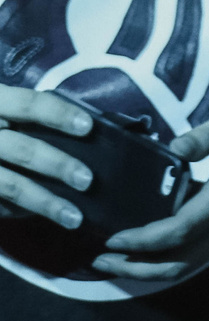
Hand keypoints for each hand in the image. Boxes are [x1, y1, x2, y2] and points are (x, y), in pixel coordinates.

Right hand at [0, 86, 96, 231]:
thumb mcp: (0, 106)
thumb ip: (25, 113)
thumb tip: (82, 124)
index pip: (28, 103)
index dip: (58, 114)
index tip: (88, 126)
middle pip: (22, 148)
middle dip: (57, 165)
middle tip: (88, 180)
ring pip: (8, 185)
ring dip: (44, 202)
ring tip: (74, 218)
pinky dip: (18, 212)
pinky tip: (37, 217)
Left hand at [92, 105, 208, 280]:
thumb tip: (171, 149)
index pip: (178, 231)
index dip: (140, 240)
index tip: (111, 238)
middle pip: (178, 263)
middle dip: (135, 267)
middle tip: (101, 261)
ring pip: (190, 266)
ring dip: (151, 269)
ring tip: (121, 260)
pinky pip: (204, 256)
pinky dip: (175, 257)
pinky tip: (160, 244)